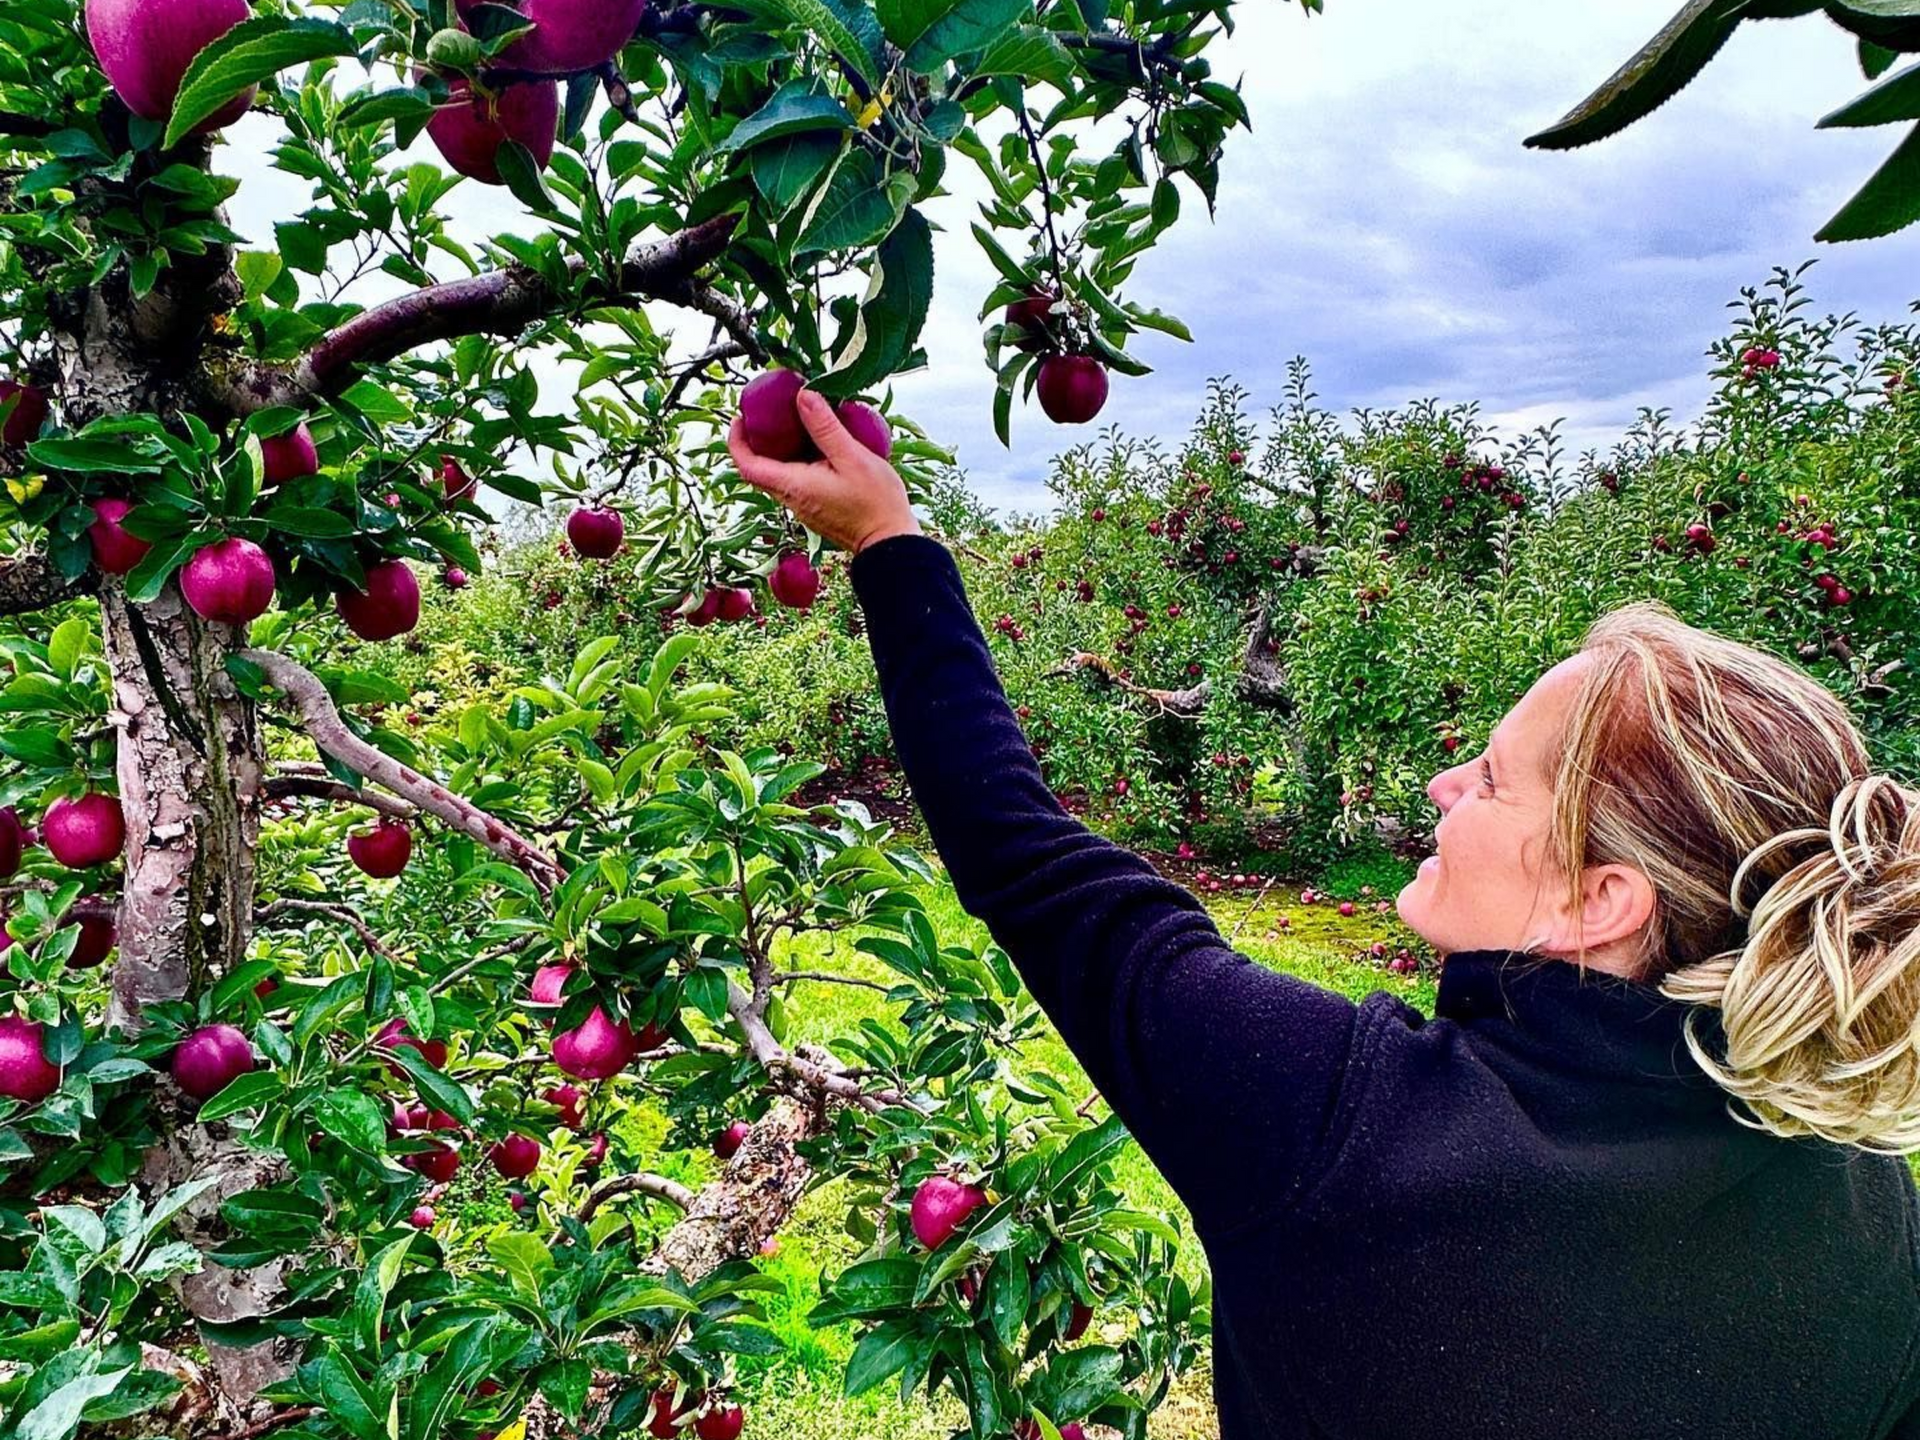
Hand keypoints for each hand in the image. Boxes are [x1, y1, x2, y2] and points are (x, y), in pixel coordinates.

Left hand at [726, 389, 921, 554]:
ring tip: (794, 425)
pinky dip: (796, 462)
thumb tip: (803, 397)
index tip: (740, 419)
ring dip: (779, 451)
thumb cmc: (875, 504)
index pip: (747, 465)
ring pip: (778, 475)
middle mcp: (792, 499)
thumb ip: (825, 427)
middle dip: (757, 441)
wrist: (890, 542)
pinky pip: (796, 482)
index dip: (736, 441)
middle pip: (759, 469)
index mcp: (793, 485)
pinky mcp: (816, 509)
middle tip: (767, 415)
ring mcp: (803, 507)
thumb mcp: (852, 457)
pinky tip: (817, 447)